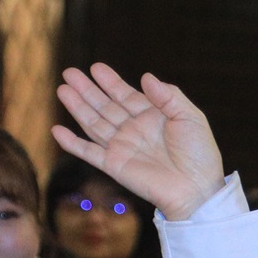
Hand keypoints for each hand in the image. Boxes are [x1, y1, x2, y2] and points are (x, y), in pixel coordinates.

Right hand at [53, 64, 224, 220]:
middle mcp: (134, 130)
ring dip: (77, 108)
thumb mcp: (190, 117)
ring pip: (93, 123)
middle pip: (104, 106)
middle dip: (87, 90)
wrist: (196, 189)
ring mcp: (122, 147)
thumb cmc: (199, 154)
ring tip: (62, 90)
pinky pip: (88, 153)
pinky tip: (57, 131)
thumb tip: (145, 76)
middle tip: (69, 73)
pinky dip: (72, 143)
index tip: (96, 68)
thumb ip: (168, 95)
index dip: (110, 82)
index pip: (125, 95)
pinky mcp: (114, 165)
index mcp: (151, 117)